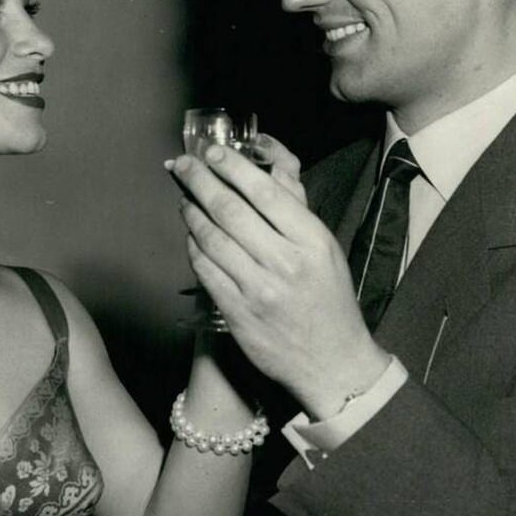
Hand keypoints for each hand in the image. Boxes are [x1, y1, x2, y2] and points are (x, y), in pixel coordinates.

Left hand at [168, 143, 392, 418]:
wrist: (332, 362)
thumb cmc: (329, 299)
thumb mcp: (324, 248)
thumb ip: (295, 208)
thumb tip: (272, 166)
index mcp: (312, 240)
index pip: (264, 191)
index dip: (232, 167)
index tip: (212, 152)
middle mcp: (285, 261)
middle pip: (230, 210)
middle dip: (200, 181)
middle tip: (183, 165)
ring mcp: (258, 289)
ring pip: (211, 238)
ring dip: (192, 213)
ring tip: (185, 199)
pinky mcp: (237, 313)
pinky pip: (205, 270)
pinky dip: (194, 248)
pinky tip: (191, 237)